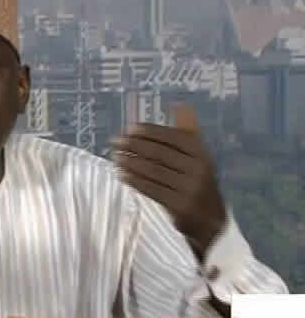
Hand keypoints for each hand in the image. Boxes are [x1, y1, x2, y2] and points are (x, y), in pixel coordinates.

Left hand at [110, 107, 226, 261]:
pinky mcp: (179, 207)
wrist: (211, 222)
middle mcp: (198, 169)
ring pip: (152, 171)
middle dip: (133, 145)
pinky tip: (121, 174)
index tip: (129, 129)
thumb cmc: (196, 183)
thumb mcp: (197, 159)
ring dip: (129, 162)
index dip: (148, 131)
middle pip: (158, 153)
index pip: (171, 136)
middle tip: (115, 142)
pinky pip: (150, 189)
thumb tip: (179, 105)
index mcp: (201, 153)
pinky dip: (133, 180)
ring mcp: (189, 189)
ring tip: (115, 157)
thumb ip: (186, 135)